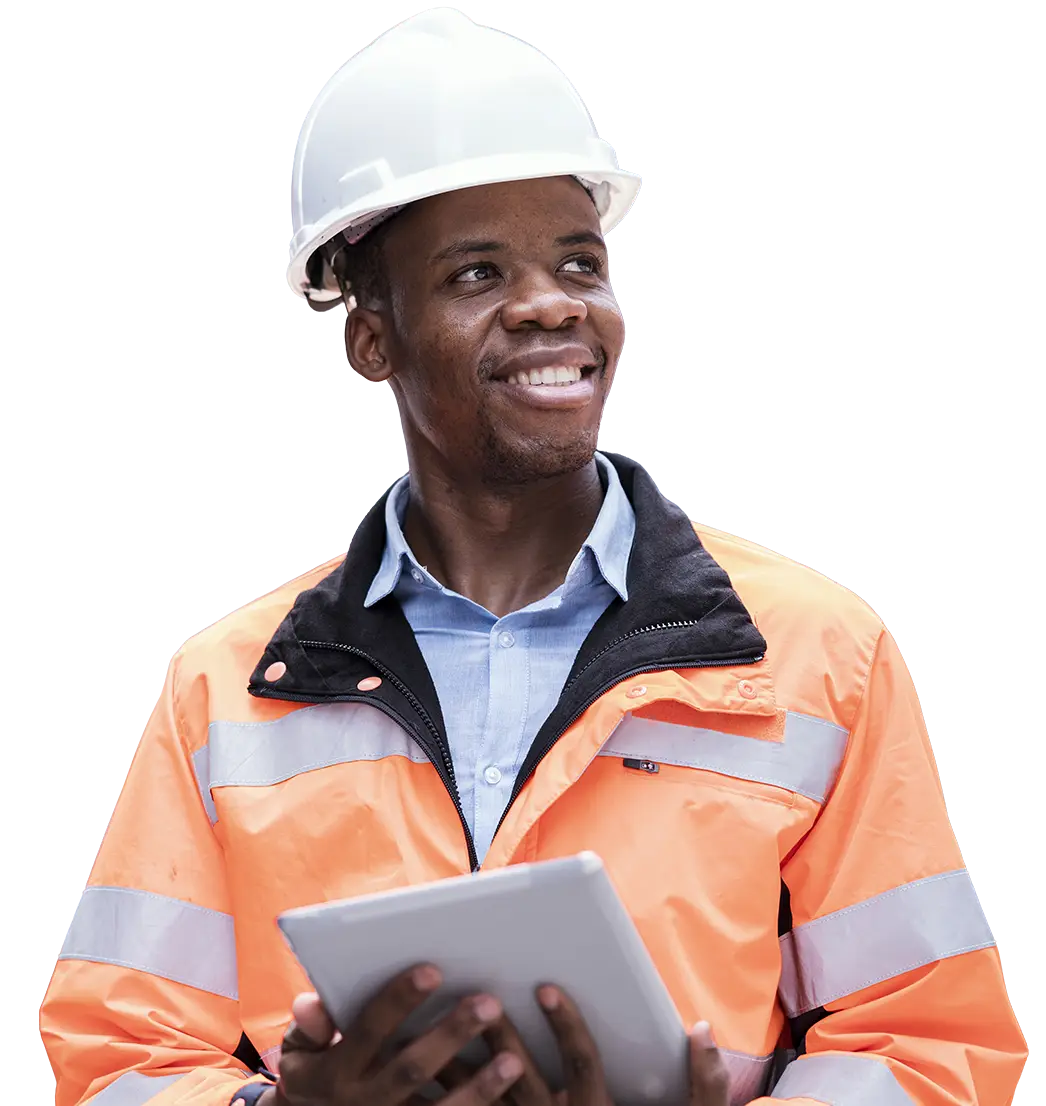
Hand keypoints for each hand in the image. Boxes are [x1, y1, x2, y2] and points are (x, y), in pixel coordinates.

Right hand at [262, 964, 525, 1105]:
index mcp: (335, 1071)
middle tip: (488, 1001)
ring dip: (477, 1088)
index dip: (398, 1000)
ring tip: (512, 1059)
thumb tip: (312, 1004)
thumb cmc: (316, 1074)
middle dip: (450, 1035)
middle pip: (411, 1069)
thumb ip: (310, 1026)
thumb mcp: (300, 1054)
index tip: (433, 969)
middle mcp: (363, 1103)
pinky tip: (513, 1098)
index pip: (369, 1030)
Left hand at [437, 985, 729, 1105]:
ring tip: (431, 1029)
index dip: (567, 1026)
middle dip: (500, 1038)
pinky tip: (420, 1081)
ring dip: (459, 1072)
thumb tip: (703, 1029)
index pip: (582, 1065)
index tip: (546, 987)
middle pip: (524, 1081)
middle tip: (481, 996)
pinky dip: (446, 1105)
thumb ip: (702, 1085)